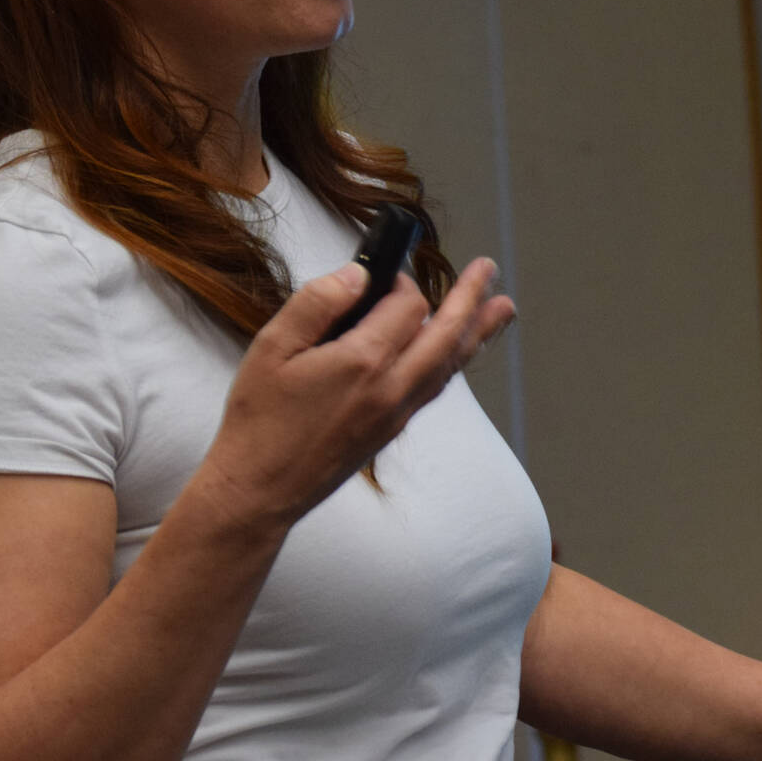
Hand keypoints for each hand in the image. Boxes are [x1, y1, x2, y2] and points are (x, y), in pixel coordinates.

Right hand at [199, 256, 514, 528]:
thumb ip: (318, 302)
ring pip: (449, 365)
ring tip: (503, 308)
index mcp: (363, 362)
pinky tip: (457, 353)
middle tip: (490, 269)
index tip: (382, 272)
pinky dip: (452, 362)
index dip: (399, 281)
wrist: (259, 491)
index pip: (407, 305)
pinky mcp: (390, 431)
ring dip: (477, 332)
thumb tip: (358, 274)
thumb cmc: (258, 419)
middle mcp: (391, 388)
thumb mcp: (273, 347)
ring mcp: (396, 413)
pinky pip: (433, 387)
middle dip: (470, 297)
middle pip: (447, 334)